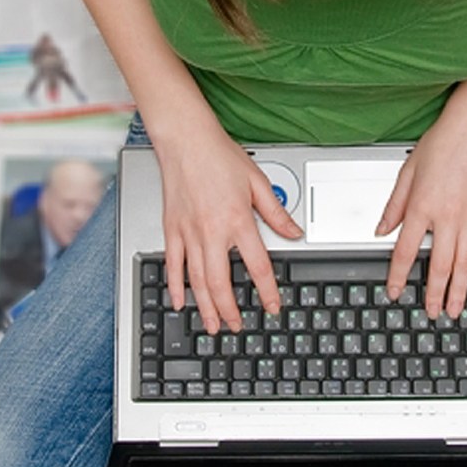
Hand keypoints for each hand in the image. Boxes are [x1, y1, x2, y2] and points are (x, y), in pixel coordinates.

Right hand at [154, 118, 301, 333]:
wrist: (186, 140)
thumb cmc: (219, 156)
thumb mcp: (258, 182)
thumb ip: (277, 213)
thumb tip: (294, 232)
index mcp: (238, 221)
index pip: (257, 266)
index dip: (267, 292)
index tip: (272, 307)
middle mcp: (212, 231)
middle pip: (221, 283)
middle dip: (230, 311)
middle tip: (237, 327)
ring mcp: (188, 232)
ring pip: (196, 280)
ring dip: (205, 307)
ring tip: (212, 325)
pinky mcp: (171, 228)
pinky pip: (172, 264)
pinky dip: (175, 286)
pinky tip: (179, 301)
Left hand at [377, 74, 466, 318]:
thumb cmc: (442, 142)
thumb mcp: (407, 171)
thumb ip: (394, 205)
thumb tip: (381, 230)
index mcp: (422, 207)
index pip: (405, 251)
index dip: (397, 276)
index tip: (394, 292)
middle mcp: (447, 216)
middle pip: (439, 266)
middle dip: (432, 294)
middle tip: (430, 313)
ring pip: (465, 263)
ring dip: (460, 291)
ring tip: (455, 310)